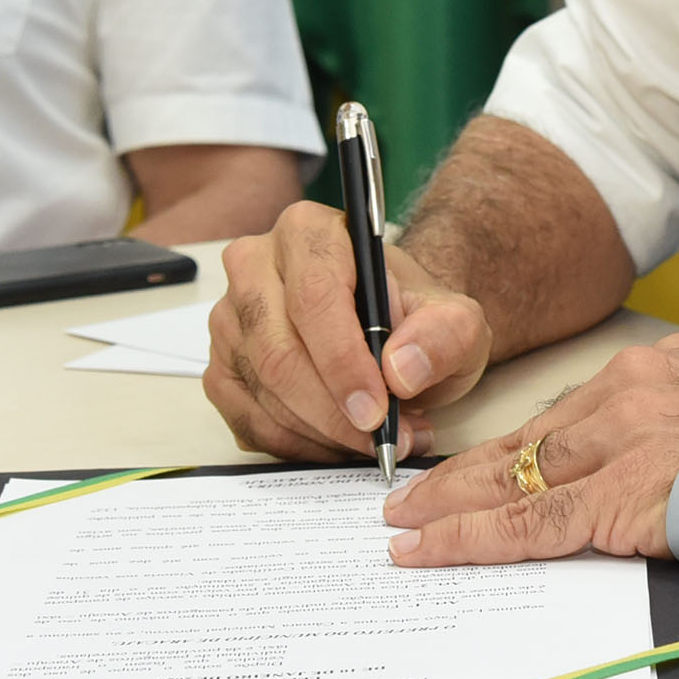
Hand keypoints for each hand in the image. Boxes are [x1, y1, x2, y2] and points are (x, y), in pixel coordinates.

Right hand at [204, 200, 494, 461]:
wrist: (396, 334)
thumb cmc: (415, 319)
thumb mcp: (456, 322)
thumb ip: (444, 336)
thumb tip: (401, 369)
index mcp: (309, 231)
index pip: (314, 296)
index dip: (343, 361)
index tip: (376, 410)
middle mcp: (255, 266)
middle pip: (277, 350)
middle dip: (331, 410)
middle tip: (379, 439)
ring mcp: (230, 319)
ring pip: (261, 390)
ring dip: (319, 432)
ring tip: (373, 441)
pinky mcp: (221, 368)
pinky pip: (247, 420)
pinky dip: (296, 446)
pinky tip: (336, 444)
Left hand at [382, 333, 678, 583]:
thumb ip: (678, 437)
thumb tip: (656, 478)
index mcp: (657, 370)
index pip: (564, 415)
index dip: (511, 448)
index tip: (475, 466)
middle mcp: (631, 392)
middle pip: (528, 440)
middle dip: (463, 473)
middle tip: (409, 496)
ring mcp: (623, 441)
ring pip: (516, 479)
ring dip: (452, 507)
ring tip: (404, 527)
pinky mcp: (625, 496)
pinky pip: (533, 524)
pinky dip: (474, 539)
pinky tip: (435, 550)